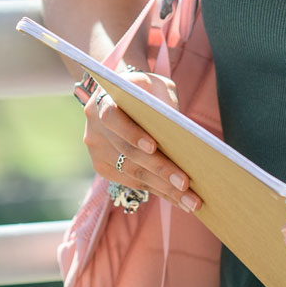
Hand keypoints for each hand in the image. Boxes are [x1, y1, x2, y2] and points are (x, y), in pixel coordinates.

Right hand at [80, 69, 200, 211]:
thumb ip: (166, 102)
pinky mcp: (102, 166)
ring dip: (163, 188)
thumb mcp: (157, 85)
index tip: (153, 146)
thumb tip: (184, 136)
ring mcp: (97, 148)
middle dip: (160, 169)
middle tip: (186, 185)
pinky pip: (131, 181)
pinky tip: (178, 198)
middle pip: (127, 152)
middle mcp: (95, 126)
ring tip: (190, 200)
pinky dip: (157, 190)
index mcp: (104, 99)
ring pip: (132, 171)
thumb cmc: (147, 89)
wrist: (124, 95)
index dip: (131, 133)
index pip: (112, 117)